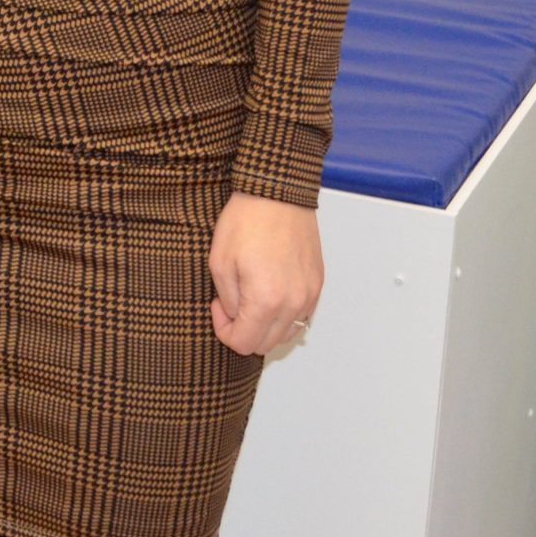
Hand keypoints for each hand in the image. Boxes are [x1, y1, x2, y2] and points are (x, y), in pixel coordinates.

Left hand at [208, 192, 324, 357]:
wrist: (277, 191)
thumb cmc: (246, 220)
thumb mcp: (220, 262)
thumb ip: (227, 301)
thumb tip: (235, 316)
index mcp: (266, 300)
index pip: (244, 344)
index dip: (224, 331)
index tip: (218, 307)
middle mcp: (293, 303)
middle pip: (266, 345)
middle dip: (244, 331)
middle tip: (231, 302)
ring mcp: (309, 294)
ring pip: (286, 334)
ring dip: (266, 325)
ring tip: (251, 296)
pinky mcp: (317, 283)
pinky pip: (302, 316)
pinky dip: (285, 314)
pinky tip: (271, 292)